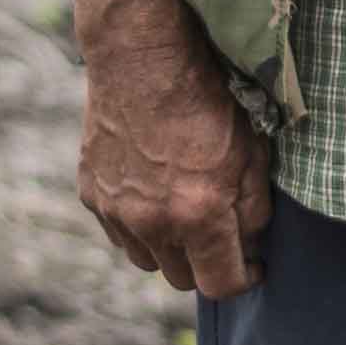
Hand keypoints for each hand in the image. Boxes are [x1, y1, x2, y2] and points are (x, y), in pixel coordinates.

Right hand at [78, 24, 273, 299]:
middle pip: (182, 279)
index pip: (221, 285)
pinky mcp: (91, 195)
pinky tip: (152, 194)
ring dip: (169, 249)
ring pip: (147, 260)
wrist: (140, 59)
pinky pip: (119, 232)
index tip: (253, 264)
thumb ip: (254, 209)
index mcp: (199, 215)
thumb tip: (250, 244)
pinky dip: (138, 226)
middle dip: (207, 264)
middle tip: (220, 235)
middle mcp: (153, 223)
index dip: (244, 279)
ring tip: (184, 214)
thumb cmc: (204, 100)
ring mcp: (117, 211)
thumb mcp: (251, 152)